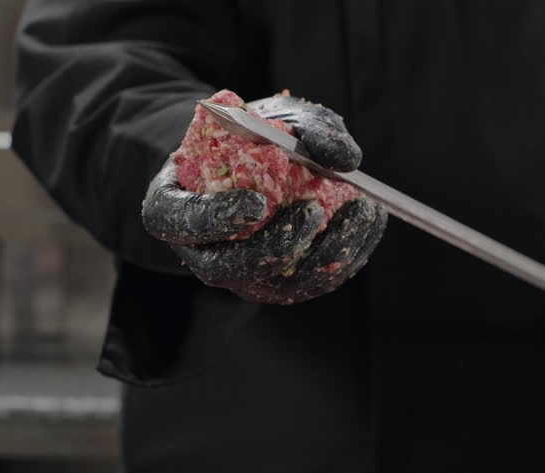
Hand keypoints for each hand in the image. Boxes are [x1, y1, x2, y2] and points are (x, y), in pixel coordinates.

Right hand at [142, 95, 386, 303]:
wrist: (251, 158)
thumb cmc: (253, 135)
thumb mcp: (274, 116)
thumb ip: (307, 129)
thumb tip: (346, 160)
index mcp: (174, 208)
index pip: (182, 223)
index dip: (216, 219)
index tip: (257, 203)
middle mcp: (203, 251)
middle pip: (231, 268)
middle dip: (278, 245)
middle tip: (315, 211)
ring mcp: (241, 273)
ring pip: (278, 283)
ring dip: (326, 254)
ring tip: (362, 212)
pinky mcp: (278, 282)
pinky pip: (311, 282)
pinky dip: (347, 256)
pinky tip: (370, 223)